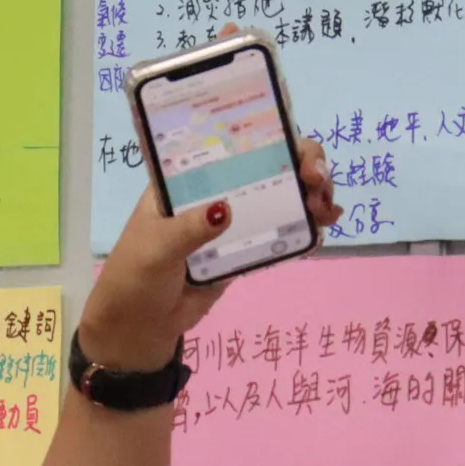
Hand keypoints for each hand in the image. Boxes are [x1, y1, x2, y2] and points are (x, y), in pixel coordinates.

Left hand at [79, 134, 342, 371]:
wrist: (138, 327)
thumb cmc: (135, 277)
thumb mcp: (156, 248)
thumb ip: (190, 230)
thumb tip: (226, 209)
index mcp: (185, 180)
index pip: (231, 144)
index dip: (267, 137)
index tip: (293, 148)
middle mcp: (213, 193)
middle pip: (265, 165)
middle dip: (299, 164)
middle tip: (317, 179)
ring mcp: (231, 223)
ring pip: (279, 196)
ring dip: (309, 194)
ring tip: (329, 207)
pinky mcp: (243, 252)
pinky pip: (279, 233)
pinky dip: (304, 227)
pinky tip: (323, 227)